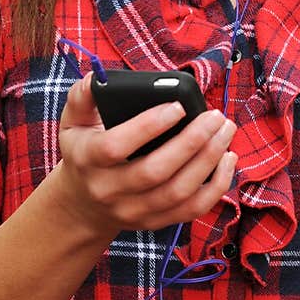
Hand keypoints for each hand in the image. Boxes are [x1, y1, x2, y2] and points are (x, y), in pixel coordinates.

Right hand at [54, 70, 237, 233]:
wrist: (82, 205)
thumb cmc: (83, 153)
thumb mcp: (72, 122)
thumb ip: (83, 96)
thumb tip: (101, 76)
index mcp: (88, 160)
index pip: (115, 147)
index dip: (148, 127)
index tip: (178, 106)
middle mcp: (109, 190)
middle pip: (154, 172)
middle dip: (191, 142)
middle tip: (215, 117)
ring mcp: (133, 211)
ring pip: (178, 192)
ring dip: (208, 161)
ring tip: (225, 132)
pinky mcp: (155, 222)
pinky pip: (192, 210)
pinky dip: (216, 186)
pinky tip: (227, 159)